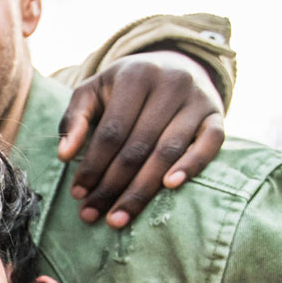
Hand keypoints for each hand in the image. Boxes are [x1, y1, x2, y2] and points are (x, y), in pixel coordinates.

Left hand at [58, 51, 225, 227]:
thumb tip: (64, 155)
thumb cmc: (125, 87)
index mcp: (136, 75)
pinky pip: (209, 144)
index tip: (77, 194)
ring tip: (118, 217)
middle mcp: (171, 83)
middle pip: (138, 146)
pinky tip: (169, 187)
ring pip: (168, 151)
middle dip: (112, 186)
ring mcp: (198, 99)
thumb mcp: (94, 90)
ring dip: (142, 190)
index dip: (93, 165)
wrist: (174, 65)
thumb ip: (75, 118)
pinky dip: (191, 166)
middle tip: (92, 215)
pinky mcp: (217, 115)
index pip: (112, 131)